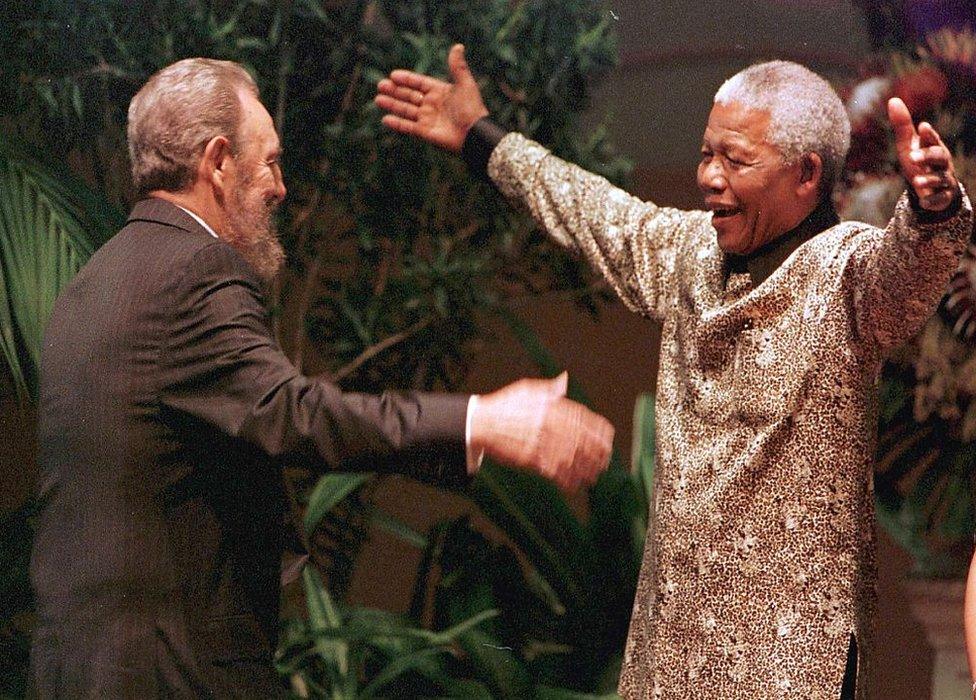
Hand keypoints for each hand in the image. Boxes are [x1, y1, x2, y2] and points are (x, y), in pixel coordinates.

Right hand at [375, 43, 488, 152]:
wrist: (474, 134)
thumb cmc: (471, 108)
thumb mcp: (465, 84)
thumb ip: (458, 67)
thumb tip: (458, 46)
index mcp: (440, 92)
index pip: (420, 83)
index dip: (407, 79)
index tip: (393, 75)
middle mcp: (432, 105)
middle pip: (410, 96)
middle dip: (395, 91)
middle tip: (381, 85)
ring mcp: (427, 119)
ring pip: (406, 110)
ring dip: (392, 105)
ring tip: (378, 99)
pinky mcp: (425, 133)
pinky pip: (408, 127)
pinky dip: (397, 124)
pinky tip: (385, 119)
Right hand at [469, 372, 613, 490]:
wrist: (480, 422)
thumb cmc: (503, 405)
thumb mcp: (527, 389)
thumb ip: (549, 388)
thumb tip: (563, 381)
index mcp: (552, 406)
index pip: (584, 418)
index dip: (599, 430)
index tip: (608, 438)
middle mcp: (551, 424)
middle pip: (583, 440)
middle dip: (598, 452)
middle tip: (606, 460)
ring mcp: (542, 442)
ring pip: (573, 459)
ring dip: (587, 469)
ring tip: (595, 475)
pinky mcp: (532, 458)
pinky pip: (556, 472)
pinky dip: (568, 480)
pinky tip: (576, 485)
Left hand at [888, 97, 959, 211]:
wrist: (930, 187)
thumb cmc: (919, 160)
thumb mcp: (908, 145)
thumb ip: (903, 125)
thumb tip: (893, 100)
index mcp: (933, 147)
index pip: (932, 139)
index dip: (929, 134)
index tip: (923, 127)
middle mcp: (942, 162)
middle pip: (940, 156)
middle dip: (928, 156)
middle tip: (913, 157)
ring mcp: (943, 180)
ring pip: (941, 178)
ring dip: (929, 179)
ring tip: (917, 181)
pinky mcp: (942, 197)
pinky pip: (939, 199)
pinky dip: (932, 201)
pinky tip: (924, 202)